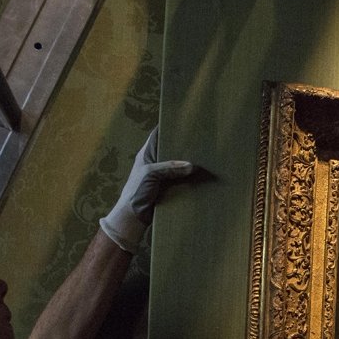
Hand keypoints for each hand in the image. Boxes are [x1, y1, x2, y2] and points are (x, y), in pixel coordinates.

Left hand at [99, 127, 193, 252]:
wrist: (133, 217)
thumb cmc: (136, 191)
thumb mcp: (151, 174)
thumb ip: (169, 168)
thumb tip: (191, 165)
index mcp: (146, 154)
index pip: (156, 136)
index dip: (167, 128)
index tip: (182, 121)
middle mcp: (155, 163)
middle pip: (170, 150)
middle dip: (183, 145)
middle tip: (200, 139)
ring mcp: (162, 176)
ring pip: (177, 165)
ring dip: (188, 163)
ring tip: (205, 156)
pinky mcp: (168, 188)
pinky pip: (181, 180)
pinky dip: (189, 178)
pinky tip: (201, 175)